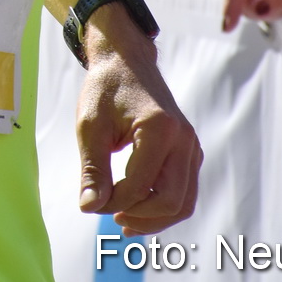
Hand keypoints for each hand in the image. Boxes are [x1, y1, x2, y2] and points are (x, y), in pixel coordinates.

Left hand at [74, 31, 201, 233]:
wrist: (126, 61)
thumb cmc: (106, 89)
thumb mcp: (90, 127)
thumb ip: (92, 169)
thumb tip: (89, 208)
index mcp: (159, 129)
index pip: (139, 185)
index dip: (113, 202)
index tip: (92, 200)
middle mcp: (183, 139)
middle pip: (171, 201)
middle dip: (139, 216)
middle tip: (109, 215)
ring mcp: (191, 146)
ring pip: (184, 202)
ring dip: (155, 219)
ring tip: (123, 220)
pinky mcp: (190, 152)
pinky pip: (185, 191)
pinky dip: (164, 206)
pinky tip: (137, 208)